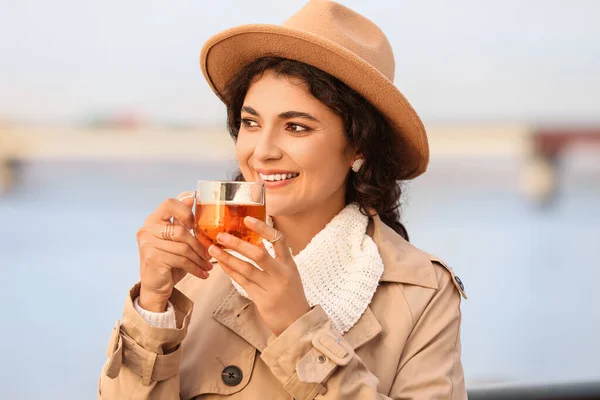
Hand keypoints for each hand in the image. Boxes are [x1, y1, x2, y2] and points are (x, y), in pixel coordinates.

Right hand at [136, 192, 212, 311]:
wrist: (155, 286)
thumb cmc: (168, 260)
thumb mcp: (176, 239)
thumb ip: (181, 221)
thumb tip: (191, 197)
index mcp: (153, 220)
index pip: (170, 203)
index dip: (186, 212)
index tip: (196, 225)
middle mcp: (147, 229)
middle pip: (181, 230)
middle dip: (199, 244)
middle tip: (210, 253)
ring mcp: (148, 244)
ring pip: (183, 247)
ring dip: (199, 258)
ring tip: (208, 265)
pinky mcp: (153, 259)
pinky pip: (181, 260)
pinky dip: (195, 268)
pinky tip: (203, 273)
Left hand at [208, 216, 310, 335]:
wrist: (297, 322)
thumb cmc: (291, 295)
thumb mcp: (288, 274)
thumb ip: (274, 259)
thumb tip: (255, 241)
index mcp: (289, 264)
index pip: (279, 240)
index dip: (263, 228)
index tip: (247, 219)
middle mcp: (281, 274)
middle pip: (259, 255)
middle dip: (238, 244)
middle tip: (221, 235)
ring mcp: (272, 288)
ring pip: (247, 270)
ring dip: (228, 258)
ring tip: (213, 249)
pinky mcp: (262, 300)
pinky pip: (243, 283)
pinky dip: (231, 272)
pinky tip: (221, 264)